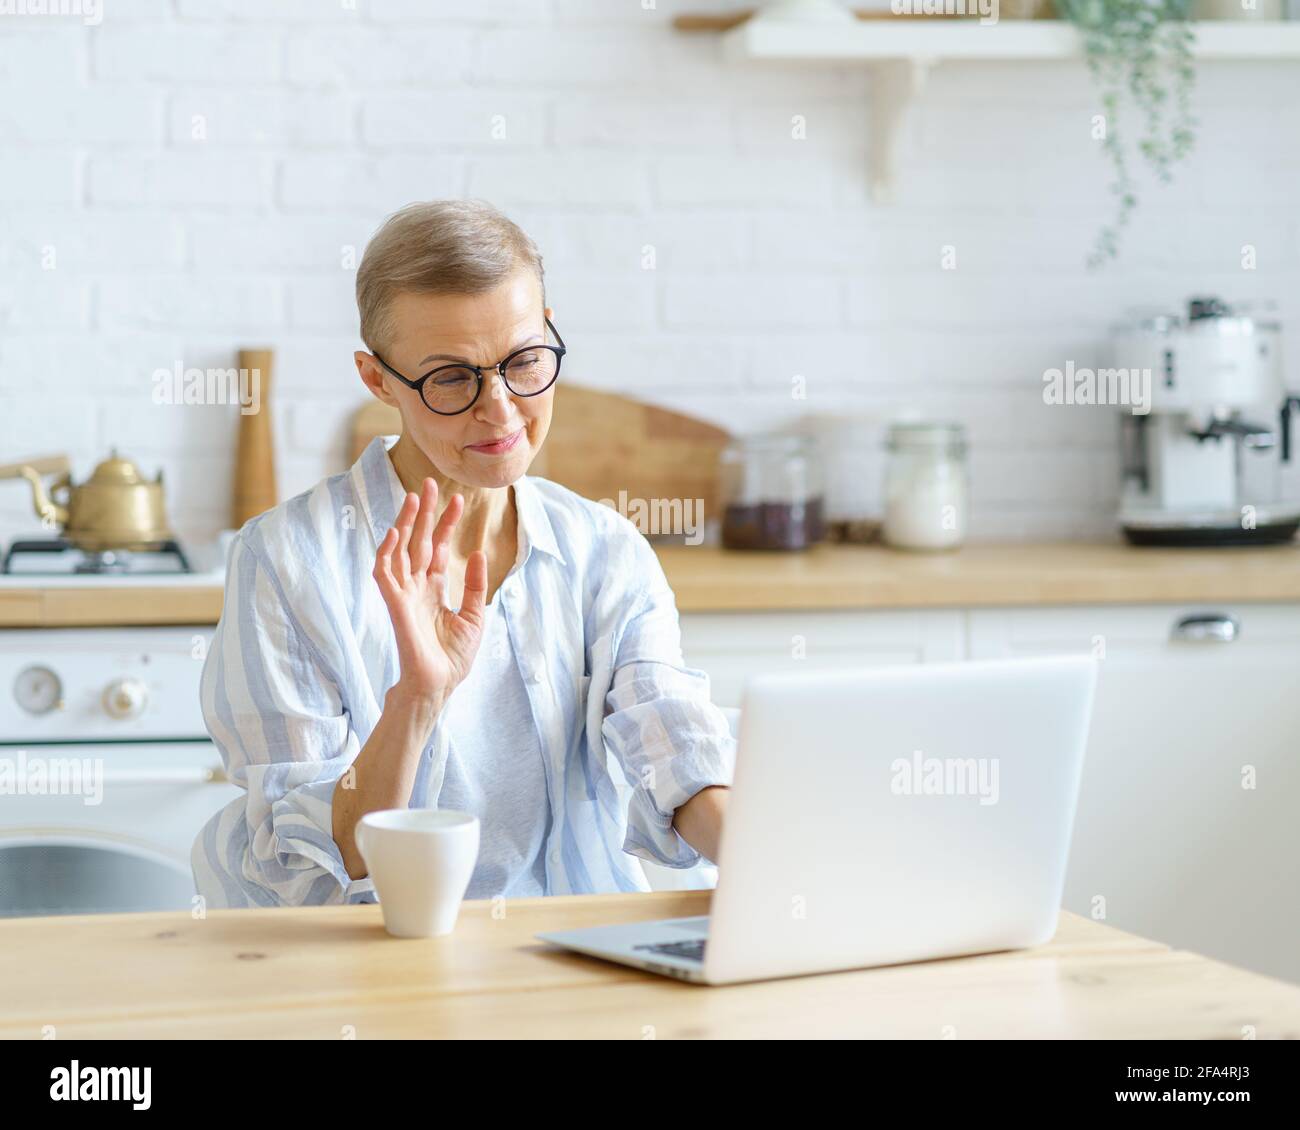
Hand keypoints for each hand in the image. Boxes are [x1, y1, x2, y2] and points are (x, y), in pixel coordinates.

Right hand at [372, 477, 487, 708]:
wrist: (439, 685)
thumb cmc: (453, 657)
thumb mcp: (475, 616)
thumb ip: (477, 585)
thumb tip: (479, 553)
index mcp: (435, 589)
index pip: (439, 548)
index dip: (446, 524)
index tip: (458, 499)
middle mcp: (417, 587)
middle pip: (419, 541)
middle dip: (424, 513)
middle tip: (429, 483)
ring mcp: (404, 594)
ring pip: (399, 550)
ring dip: (405, 523)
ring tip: (413, 497)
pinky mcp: (394, 605)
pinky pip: (385, 573)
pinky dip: (387, 552)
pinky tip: (395, 532)